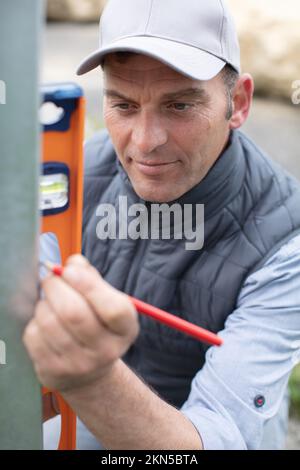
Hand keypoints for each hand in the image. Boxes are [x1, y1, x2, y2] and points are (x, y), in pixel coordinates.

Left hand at [23, 255, 138, 392]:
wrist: (89, 372)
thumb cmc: (96, 323)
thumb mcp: (105, 300)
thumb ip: (91, 276)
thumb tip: (73, 263)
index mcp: (125, 329)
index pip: (113, 309)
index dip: (88, 285)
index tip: (69, 270)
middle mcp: (106, 351)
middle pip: (74, 313)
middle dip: (55, 287)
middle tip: (50, 277)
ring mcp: (79, 365)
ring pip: (49, 322)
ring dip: (44, 303)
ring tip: (50, 301)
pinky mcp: (53, 371)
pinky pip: (34, 336)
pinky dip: (35, 321)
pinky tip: (44, 322)